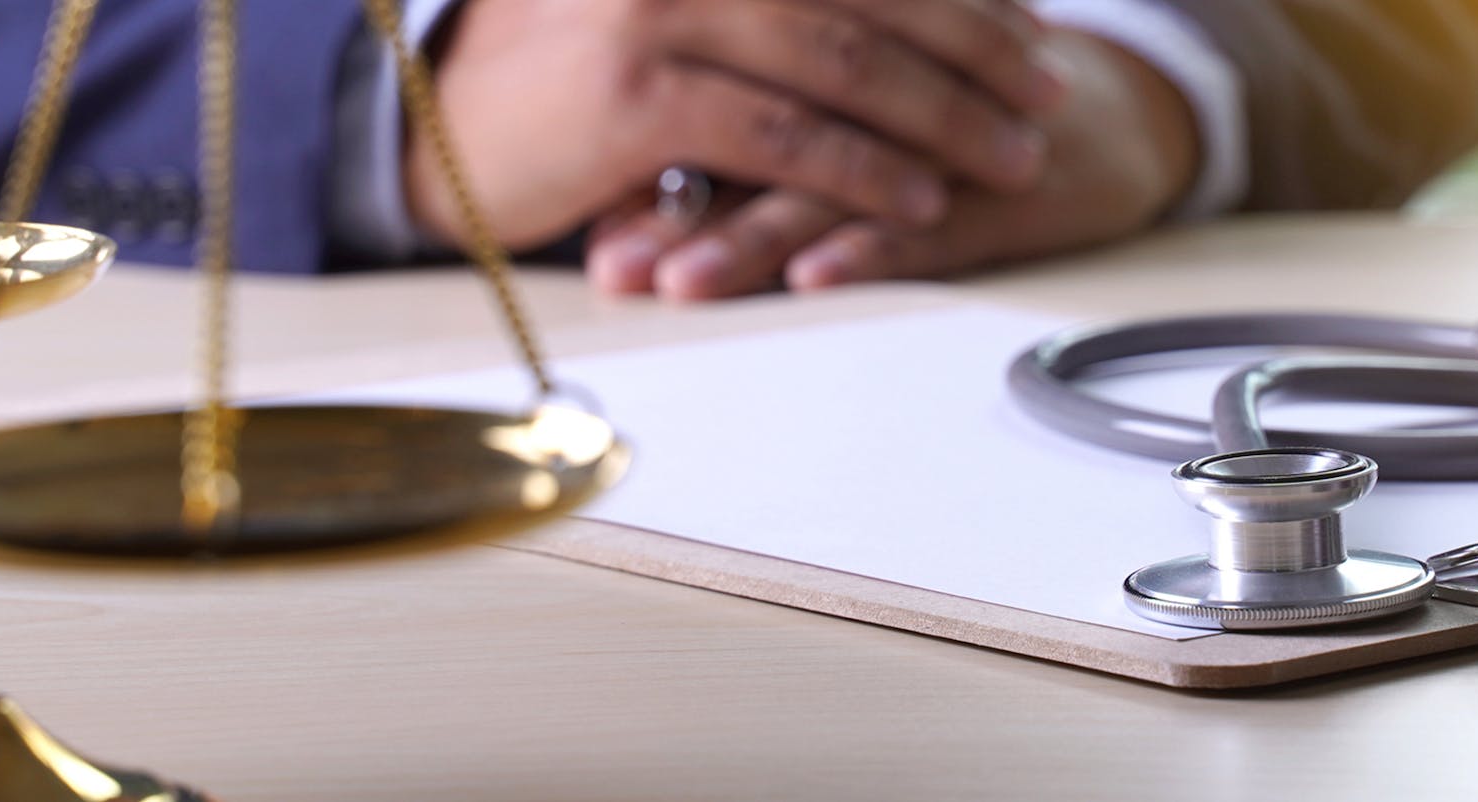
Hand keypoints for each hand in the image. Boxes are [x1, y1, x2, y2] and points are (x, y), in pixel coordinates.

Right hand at [409, 0, 1066, 250]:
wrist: (429, 122)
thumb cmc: (561, 76)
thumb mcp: (669, 17)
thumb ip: (765, 16)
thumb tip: (871, 37)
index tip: (1028, 24)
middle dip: (976, 41)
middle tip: (1048, 86)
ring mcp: (660, 15)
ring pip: (843, 61)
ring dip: (944, 113)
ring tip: (1013, 152)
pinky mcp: (638, 99)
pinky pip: (785, 136)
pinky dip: (865, 169)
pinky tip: (923, 197)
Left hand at [586, 29, 1199, 299]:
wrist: (1100, 111)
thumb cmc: (954, 122)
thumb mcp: (844, 130)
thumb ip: (737, 163)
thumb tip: (612, 231)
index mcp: (822, 69)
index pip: (721, 113)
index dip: (641, 169)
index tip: (579, 223)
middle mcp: (875, 96)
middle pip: (758, 139)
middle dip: (675, 209)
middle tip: (617, 263)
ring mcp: (941, 139)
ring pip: (830, 180)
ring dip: (751, 234)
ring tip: (686, 282)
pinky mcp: (1003, 189)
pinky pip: (931, 219)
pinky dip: (869, 248)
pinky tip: (817, 275)